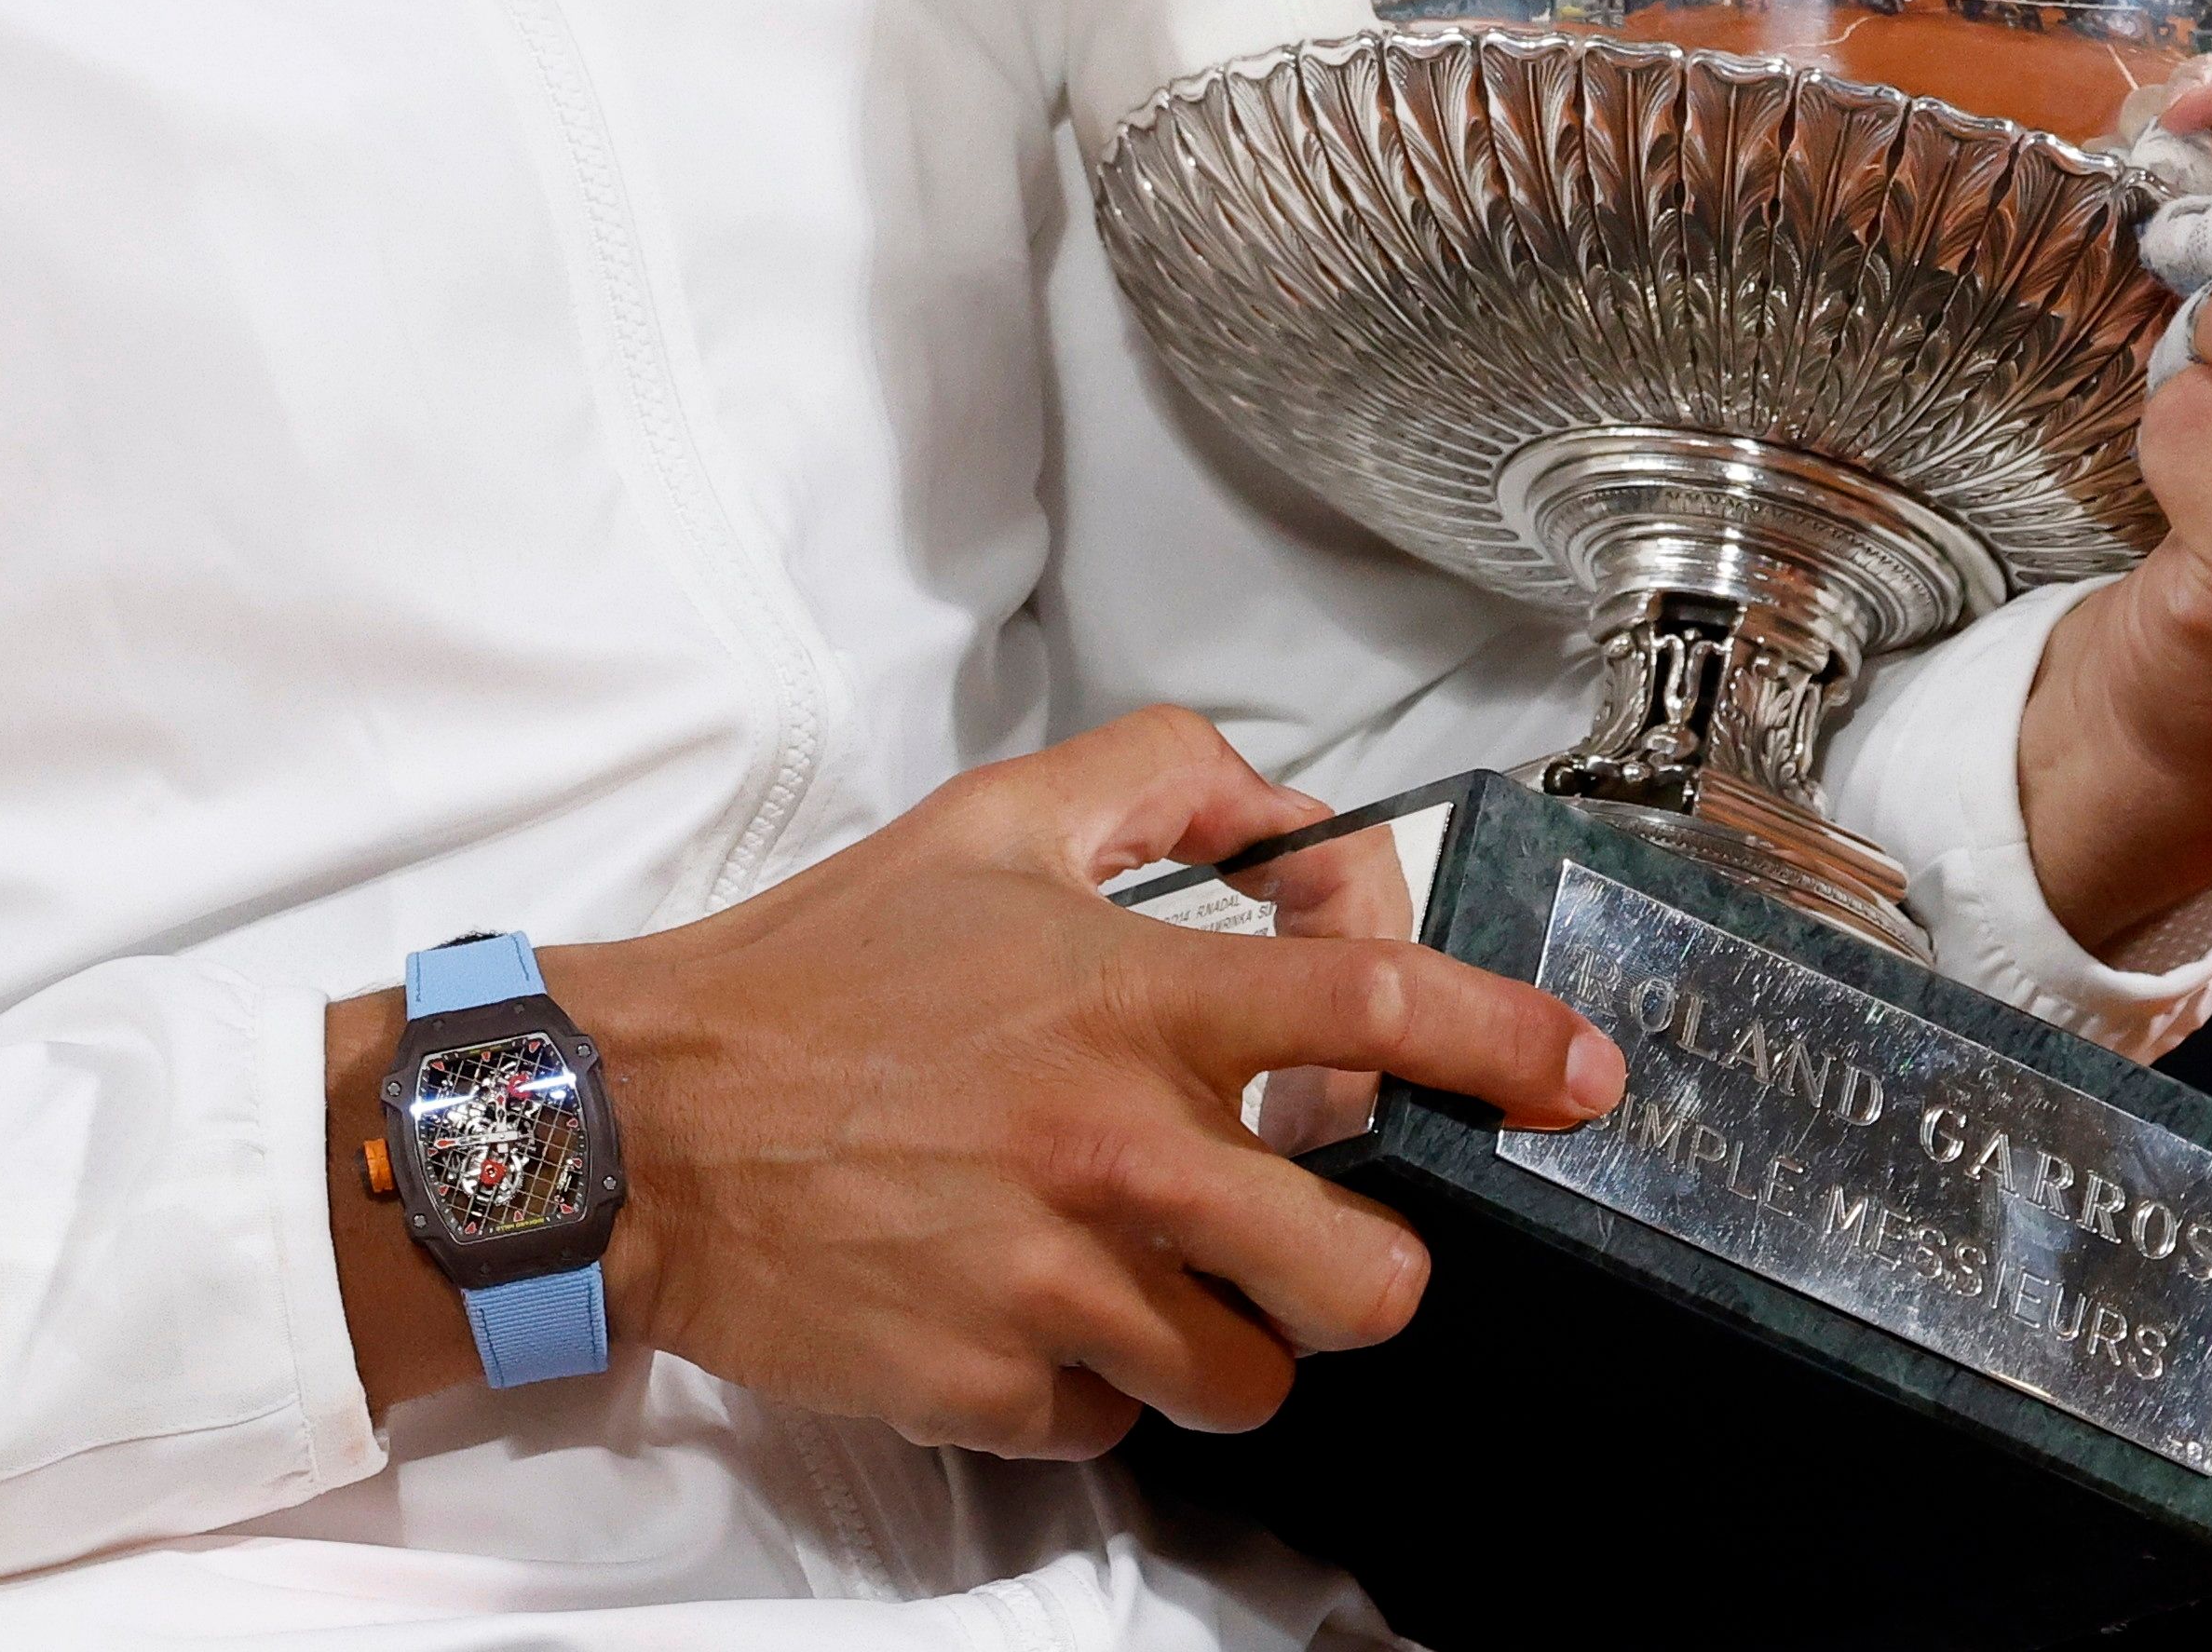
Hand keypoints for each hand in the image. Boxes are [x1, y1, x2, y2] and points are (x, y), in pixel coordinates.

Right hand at [332, 710, 1620, 1452]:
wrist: (634, 1122)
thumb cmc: (804, 979)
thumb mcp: (986, 827)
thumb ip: (1158, 784)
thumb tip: (1286, 820)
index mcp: (1127, 1001)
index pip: (1370, 1011)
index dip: (1503, 1043)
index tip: (1577, 1077)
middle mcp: (1115, 1150)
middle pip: (1365, 1274)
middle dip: (1370, 1263)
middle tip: (1313, 1226)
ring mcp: (1060, 1286)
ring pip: (1256, 1375)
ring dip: (1228, 1331)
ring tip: (1143, 1267)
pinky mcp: (997, 1389)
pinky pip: (1120, 1427)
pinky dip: (1097, 1382)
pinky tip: (1028, 1302)